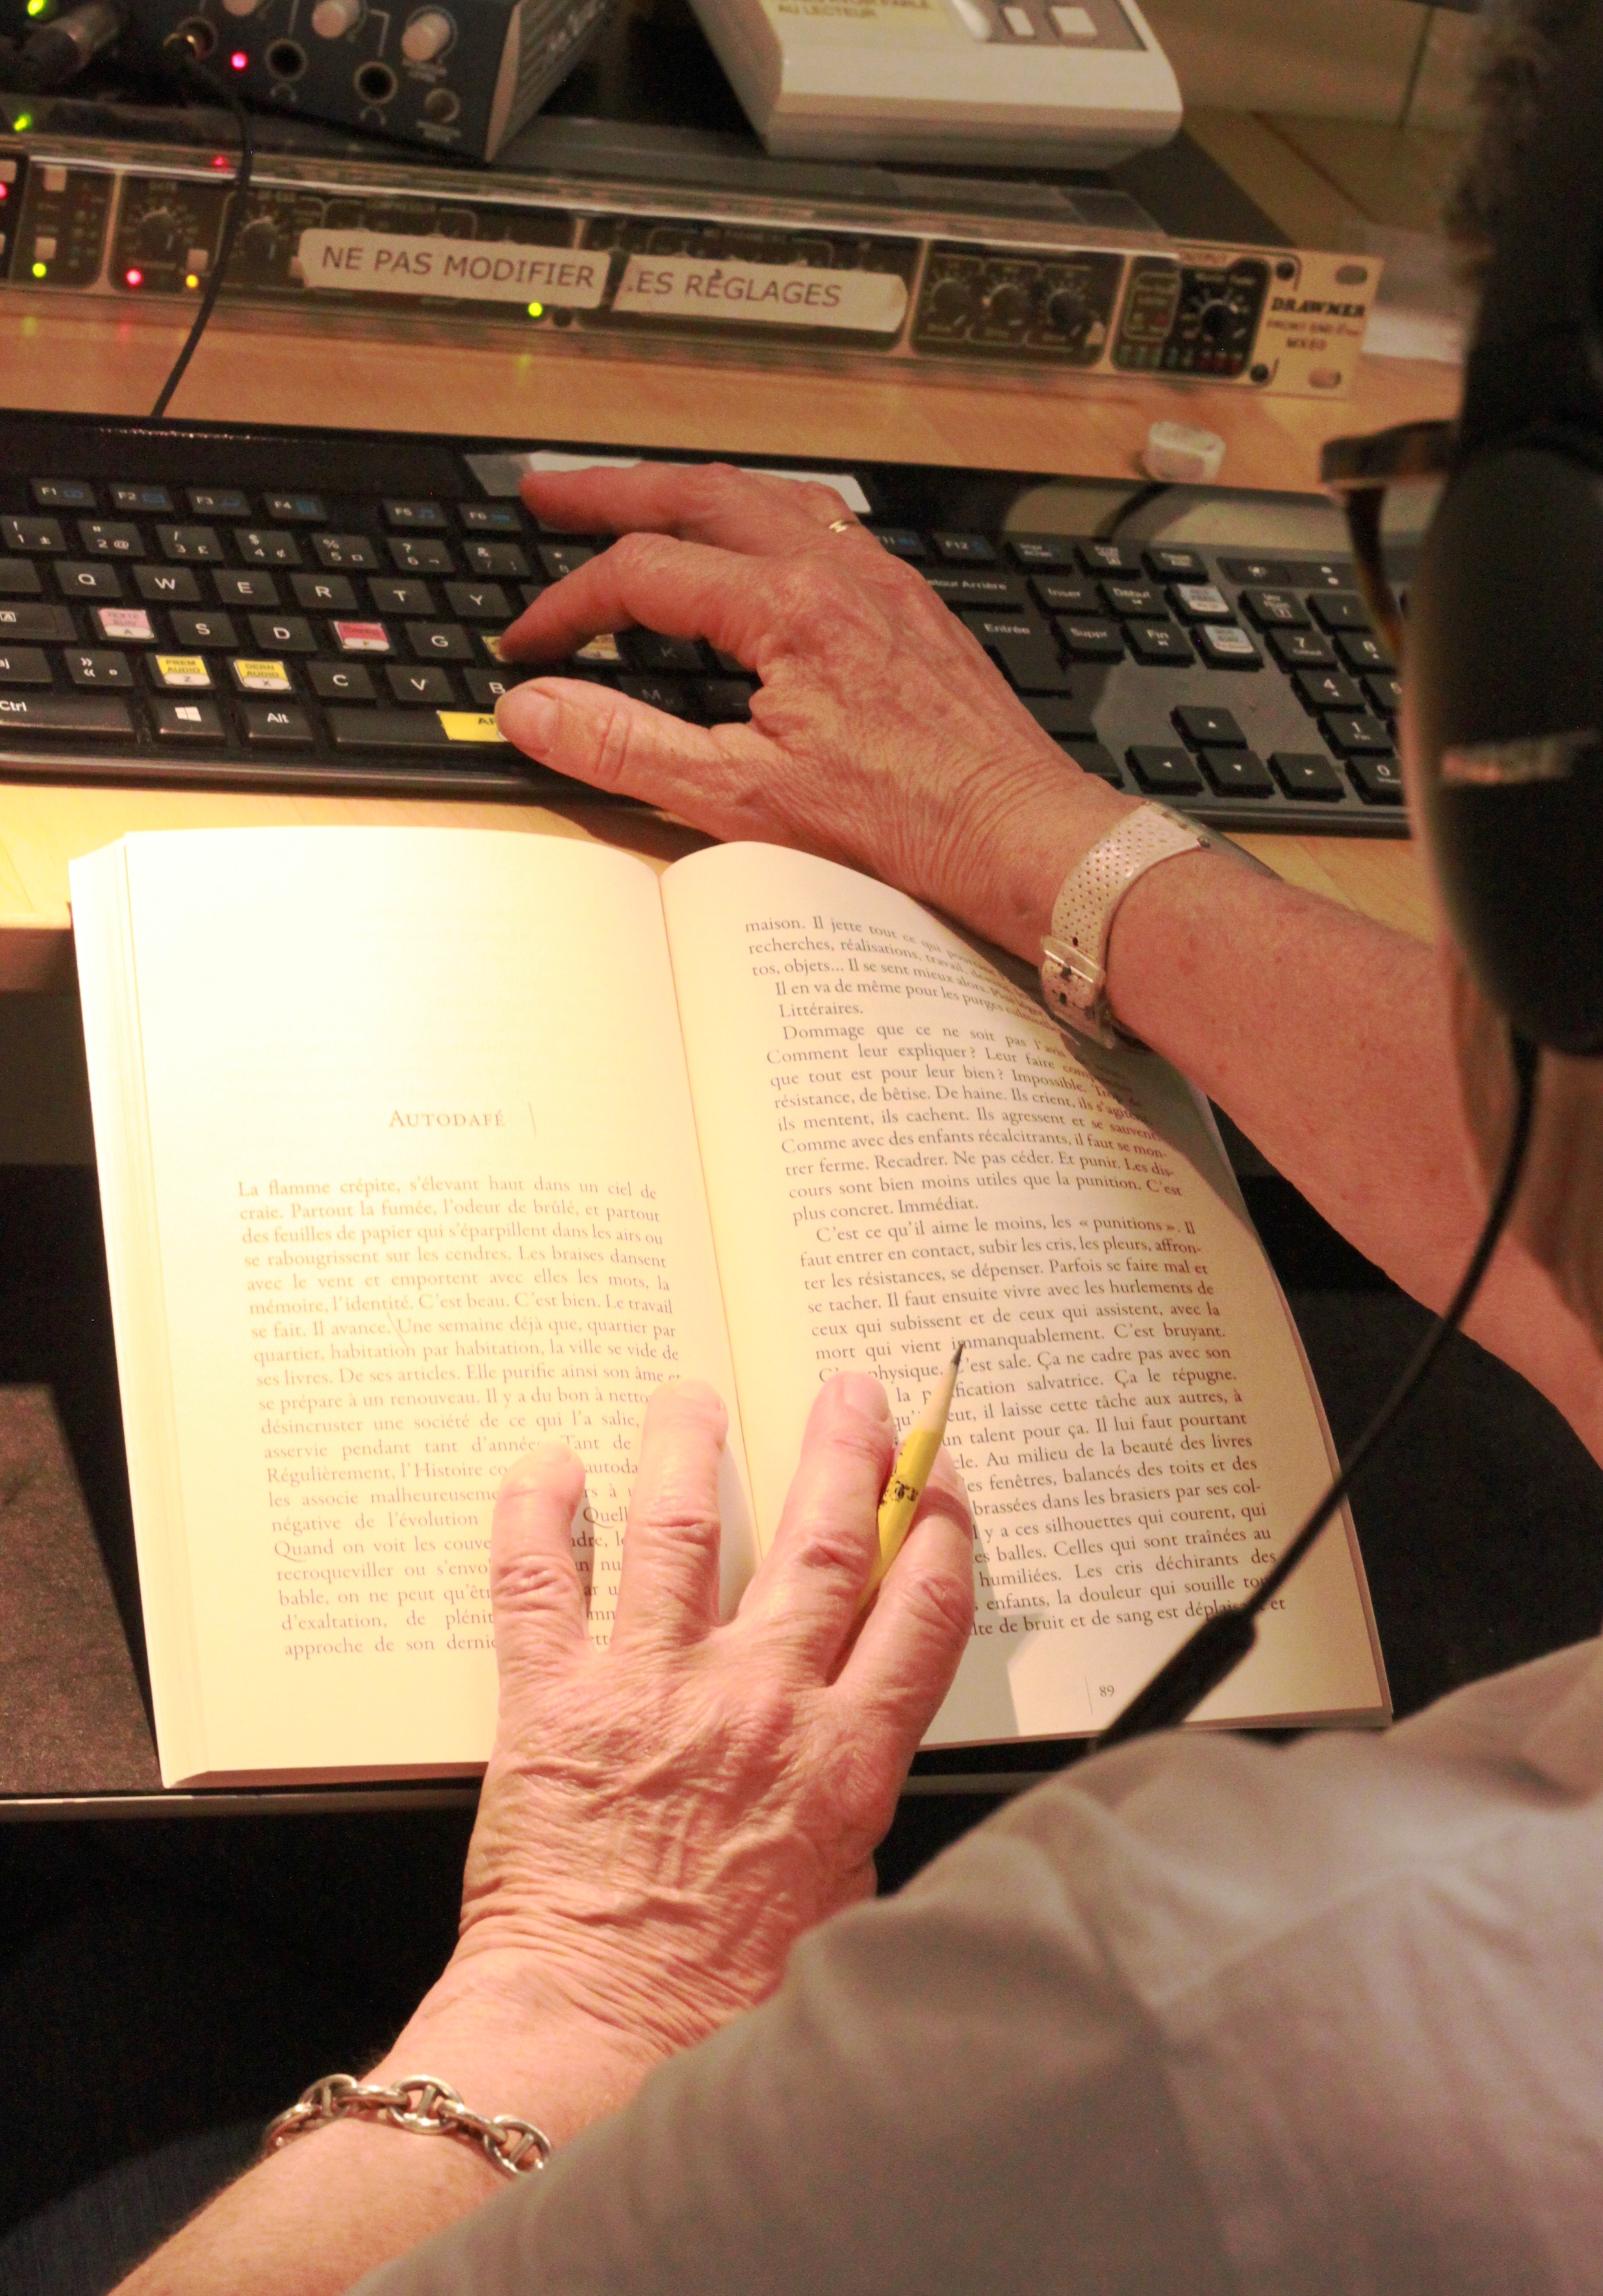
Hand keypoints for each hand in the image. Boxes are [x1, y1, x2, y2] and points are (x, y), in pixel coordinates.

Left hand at [393, 1373, 971, 2125]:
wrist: (595, 2039)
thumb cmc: (715, 2002)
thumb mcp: (845, 1905)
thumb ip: (852, 1808)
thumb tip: (853, 1748)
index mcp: (841, 1761)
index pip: (917, 1612)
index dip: (939, 1535)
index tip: (940, 1491)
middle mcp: (758, 1706)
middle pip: (824, 1543)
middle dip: (850, 1453)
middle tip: (855, 1395)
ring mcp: (654, 1691)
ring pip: (681, 1525)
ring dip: (691, 1445)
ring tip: (694, 1397)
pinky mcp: (555, 1701)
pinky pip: (539, 1576)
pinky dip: (540, 1509)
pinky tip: (549, 1466)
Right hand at [493, 463, 1130, 961]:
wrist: (1013, 833)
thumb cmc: (902, 824)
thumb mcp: (741, 797)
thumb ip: (626, 747)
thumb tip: (534, 711)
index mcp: (788, 607)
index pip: (643, 574)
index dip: (569, 606)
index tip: (528, 646)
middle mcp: (837, 571)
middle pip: (699, 495)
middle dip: (612, 490)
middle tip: (548, 495)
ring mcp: (879, 580)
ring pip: (766, 496)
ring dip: (689, 489)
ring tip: (637, 497)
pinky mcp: (909, 604)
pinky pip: (824, 523)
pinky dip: (762, 513)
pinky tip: (752, 535)